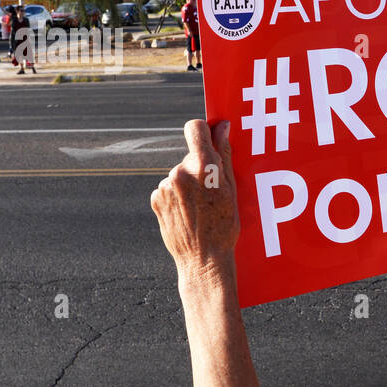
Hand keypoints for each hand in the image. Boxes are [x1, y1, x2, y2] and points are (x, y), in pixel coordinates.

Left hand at [151, 119, 239, 280]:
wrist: (202, 260)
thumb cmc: (224, 226)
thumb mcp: (231, 190)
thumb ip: (224, 154)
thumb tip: (221, 126)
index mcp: (203, 167)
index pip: (195, 128)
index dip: (204, 131)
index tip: (210, 140)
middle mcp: (180, 172)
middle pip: (190, 156)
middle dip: (202, 167)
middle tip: (213, 191)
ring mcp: (165, 186)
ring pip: (180, 173)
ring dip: (189, 183)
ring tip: (201, 207)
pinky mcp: (155, 198)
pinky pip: (169, 188)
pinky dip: (178, 196)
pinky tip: (189, 213)